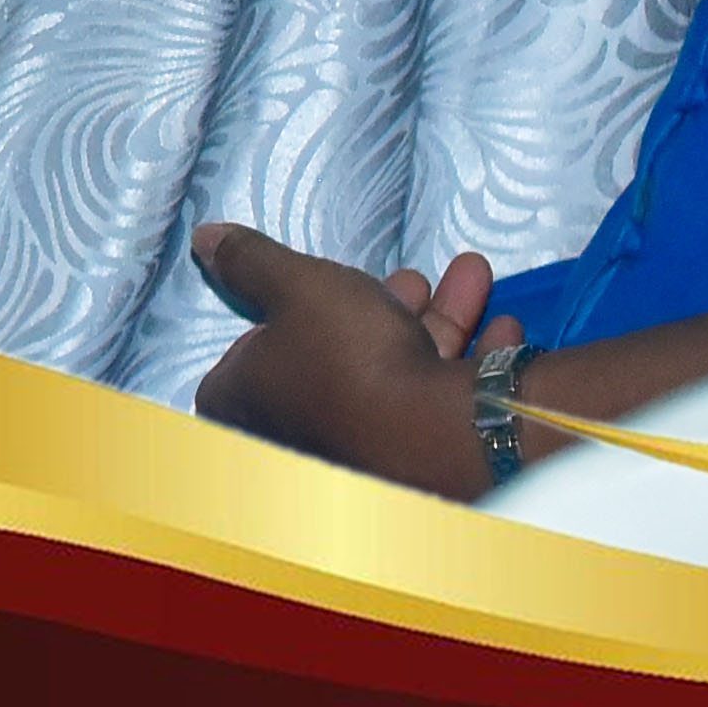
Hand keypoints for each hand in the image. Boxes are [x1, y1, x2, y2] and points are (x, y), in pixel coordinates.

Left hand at [192, 218, 513, 498]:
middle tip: (415, 278)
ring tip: (470, 277)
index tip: (322, 286)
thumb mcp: (296, 286)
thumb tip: (204, 237)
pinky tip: (503, 330)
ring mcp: (357, 459)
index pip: (248, 352)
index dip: (285, 313)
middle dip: (384, 307)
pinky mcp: (415, 468)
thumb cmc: (349, 358)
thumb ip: (251, 260)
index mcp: (244, 406)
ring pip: (394, 378)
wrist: (438, 441)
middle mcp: (293, 442)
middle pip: (334, 359)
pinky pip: (434, 410)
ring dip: (439, 322)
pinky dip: (465, 367)